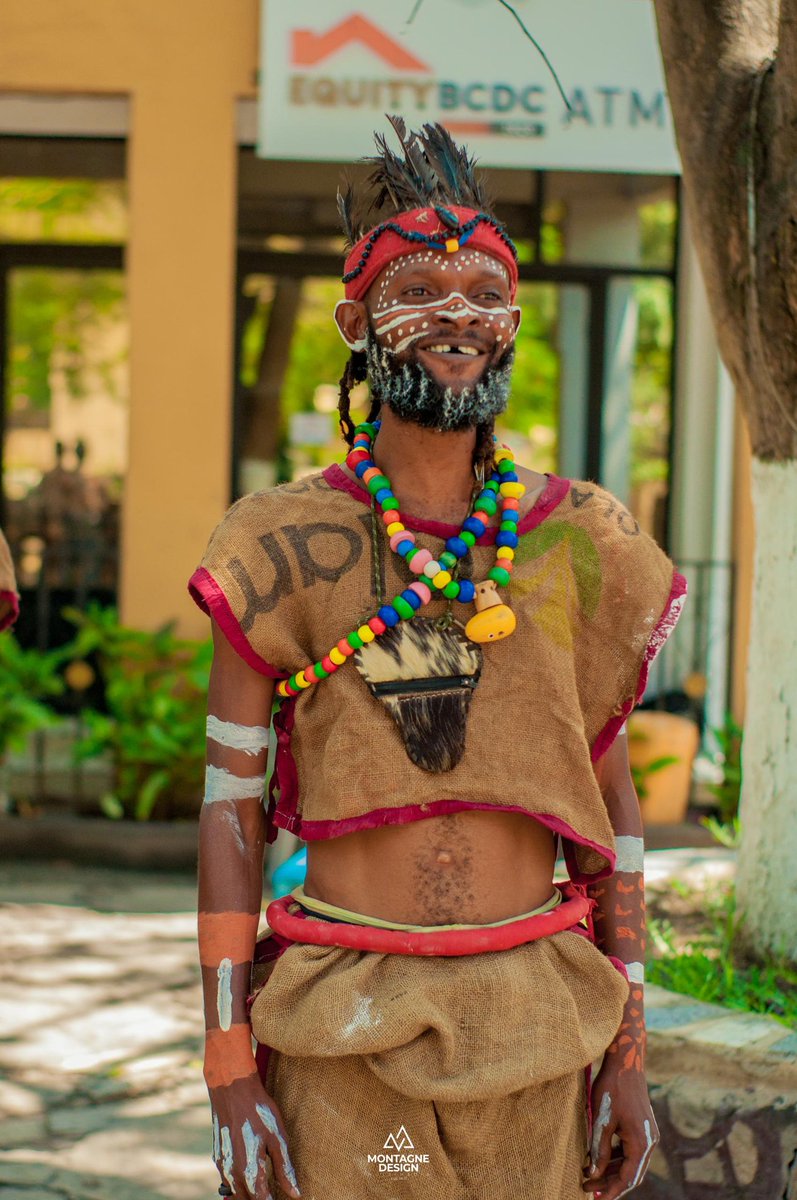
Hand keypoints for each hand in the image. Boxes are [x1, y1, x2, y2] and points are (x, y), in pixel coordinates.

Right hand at [209, 1072, 299, 1198]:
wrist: (232, 1088)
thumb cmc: (258, 1111)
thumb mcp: (278, 1138)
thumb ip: (285, 1168)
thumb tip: (295, 1193)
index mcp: (250, 1172)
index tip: (284, 1198)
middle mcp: (233, 1174)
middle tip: (275, 1192)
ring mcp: (223, 1166)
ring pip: (235, 1194)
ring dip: (248, 1195)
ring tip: (265, 1187)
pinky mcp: (218, 1157)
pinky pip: (228, 1181)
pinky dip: (239, 1185)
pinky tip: (251, 1175)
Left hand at [582, 1059, 657, 1197]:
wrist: (626, 1062)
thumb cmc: (612, 1088)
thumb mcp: (602, 1120)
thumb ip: (599, 1150)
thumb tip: (594, 1175)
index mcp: (642, 1143)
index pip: (627, 1178)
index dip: (610, 1191)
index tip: (593, 1199)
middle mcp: (649, 1142)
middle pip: (631, 1174)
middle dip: (610, 1184)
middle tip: (587, 1190)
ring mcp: (647, 1134)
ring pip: (630, 1163)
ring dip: (612, 1172)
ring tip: (590, 1177)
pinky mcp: (642, 1127)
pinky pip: (630, 1150)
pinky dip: (616, 1158)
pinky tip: (599, 1159)